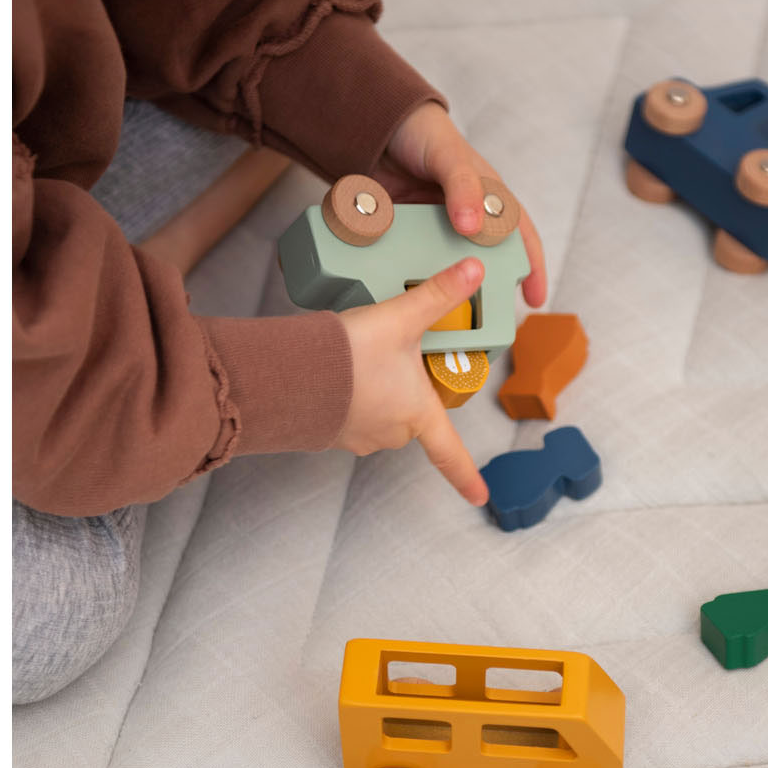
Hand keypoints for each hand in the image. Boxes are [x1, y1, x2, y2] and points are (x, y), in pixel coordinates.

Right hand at [337, 257, 488, 504]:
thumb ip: (438, 293)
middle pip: (413, 416)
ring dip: (373, 391)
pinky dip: (346, 395)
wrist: (286, 371)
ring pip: (378, 413)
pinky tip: (335, 372)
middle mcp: (391, 433)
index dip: (467, 477)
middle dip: (406, 389)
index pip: (450, 454)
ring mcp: (357, 437)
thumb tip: (475, 269)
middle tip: (391, 355)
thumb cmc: (348, 354)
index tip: (481, 498)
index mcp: (417, 415)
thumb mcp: (400, 318)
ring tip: (358, 359)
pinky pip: (347, 415)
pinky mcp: (327, 432)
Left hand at [379, 101, 547, 308]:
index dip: (532, 266)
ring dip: (447, 287)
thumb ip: (463, 187)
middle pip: (484, 259)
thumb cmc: (425, 133)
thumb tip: (473, 228)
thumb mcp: (449, 156)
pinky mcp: (406, 232)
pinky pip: (411, 258)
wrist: (377, 124)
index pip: (518, 236)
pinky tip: (406, 292)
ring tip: (446, 315)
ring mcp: (435, 227)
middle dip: (488, 288)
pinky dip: (410, 274)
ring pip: (448, 265)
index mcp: (488, 198)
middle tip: (488, 318)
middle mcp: (466, 217)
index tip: (535, 298)